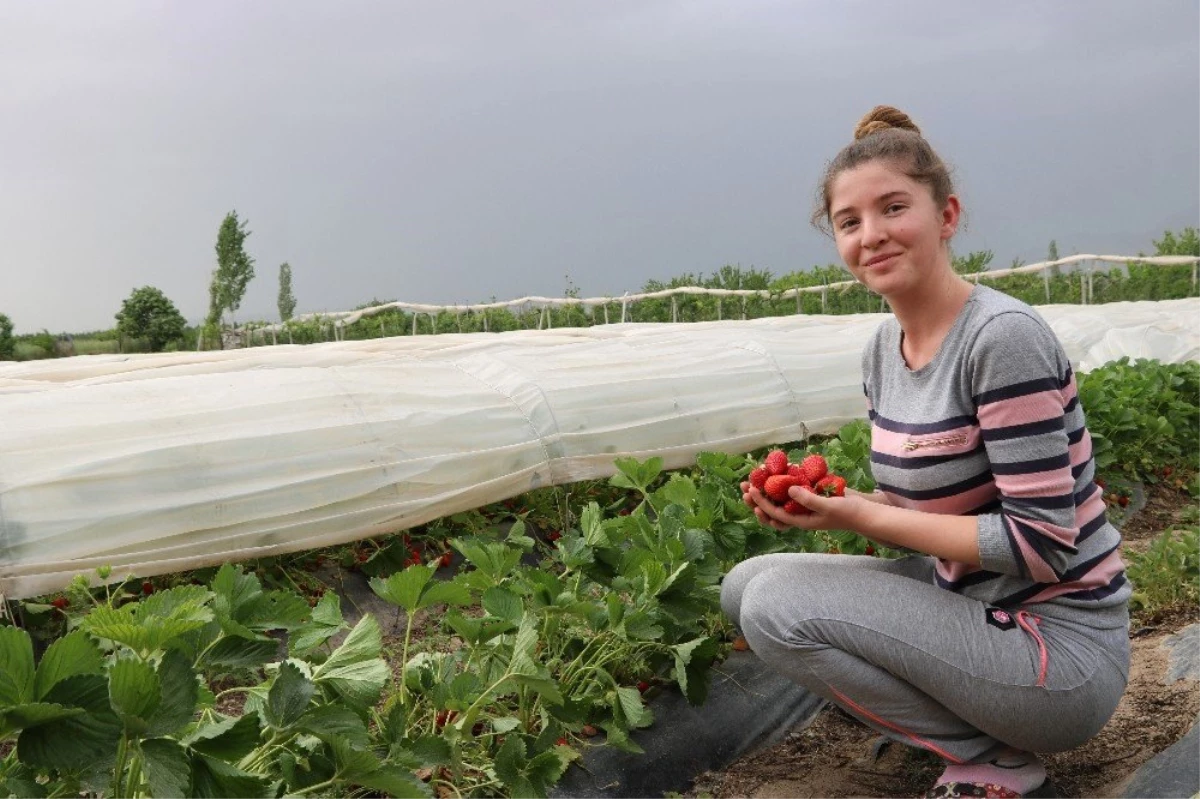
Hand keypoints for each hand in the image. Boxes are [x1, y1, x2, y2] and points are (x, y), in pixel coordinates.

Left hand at [741, 481, 871, 533]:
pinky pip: (793, 492)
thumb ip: (808, 499)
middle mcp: (800, 515)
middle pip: (772, 509)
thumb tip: (788, 490)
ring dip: (767, 490)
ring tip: (755, 478)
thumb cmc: (849, 512)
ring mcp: (805, 506)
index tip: (751, 490)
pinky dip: (783, 484)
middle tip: (744, 486)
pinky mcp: (812, 497)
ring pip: (780, 500)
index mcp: (801, 522)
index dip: (761, 503)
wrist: (866, 512)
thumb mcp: (828, 506)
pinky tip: (777, 472)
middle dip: (757, 499)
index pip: (775, 514)